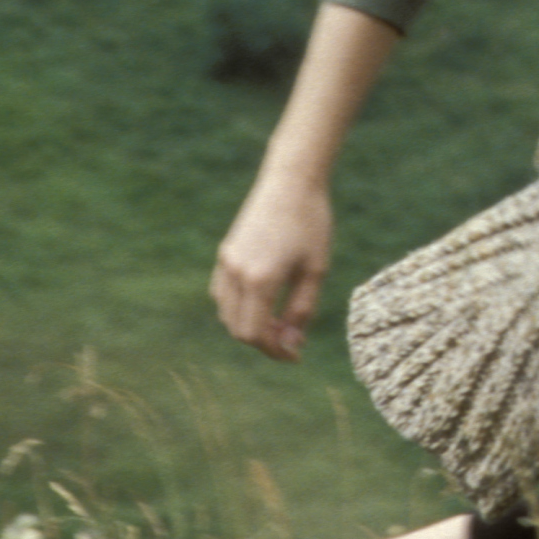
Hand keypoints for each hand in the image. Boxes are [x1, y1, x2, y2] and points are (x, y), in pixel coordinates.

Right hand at [212, 171, 333, 361]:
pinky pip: (223, 294)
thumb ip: (303, 308)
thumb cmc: (312, 223)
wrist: (291, 182)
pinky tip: (265, 303)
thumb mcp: (316, 269)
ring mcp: (226, 263)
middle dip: (264, 341)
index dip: (274, 351)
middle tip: (292, 341)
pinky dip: (239, 308)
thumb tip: (292, 341)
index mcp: (260, 279)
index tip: (295, 355)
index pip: (255, 334)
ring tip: (282, 322)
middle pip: (238, 328)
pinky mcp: (225, 253)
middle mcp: (236, 273)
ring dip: (250, 325)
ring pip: (226, 313)